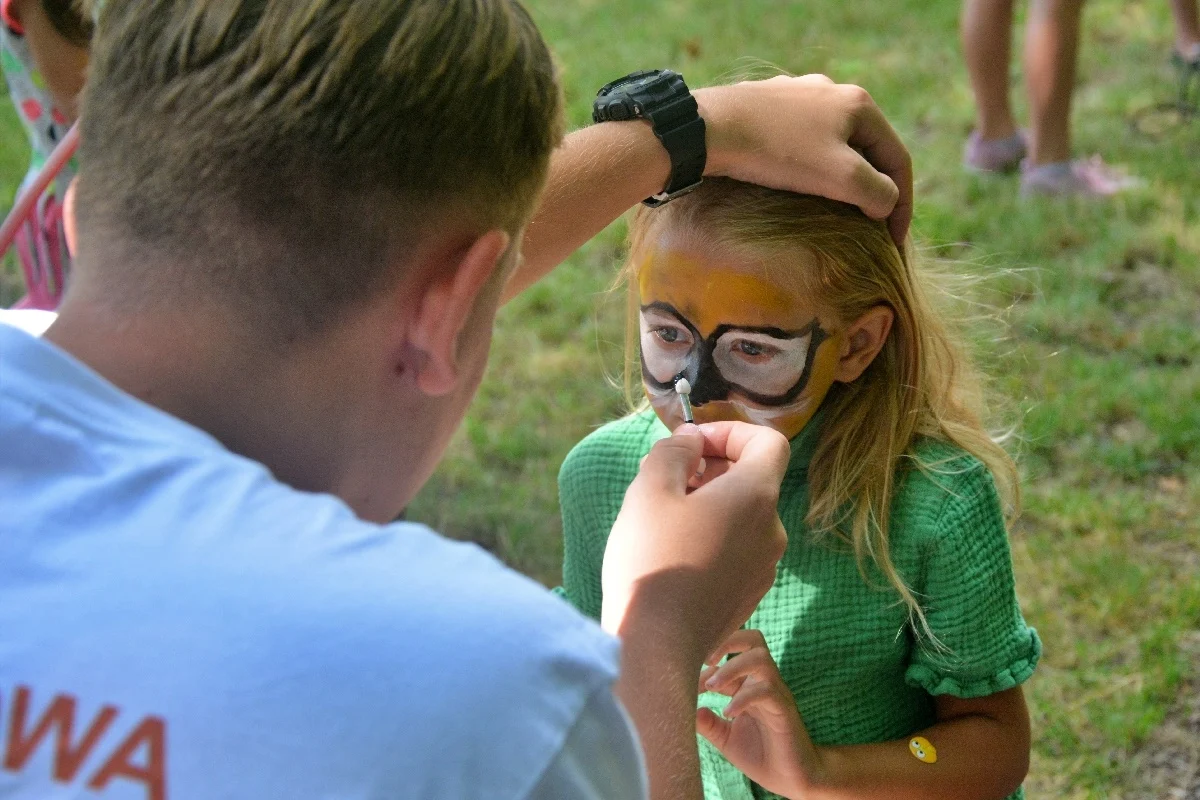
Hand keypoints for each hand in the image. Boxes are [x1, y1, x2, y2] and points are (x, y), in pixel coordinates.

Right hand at [601, 422, 788, 662]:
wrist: (656, 645)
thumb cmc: (651, 559)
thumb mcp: (650, 488)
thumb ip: (674, 451)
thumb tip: (692, 441)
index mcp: (757, 496)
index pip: (768, 442)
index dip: (730, 432)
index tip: (691, 445)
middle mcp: (772, 531)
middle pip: (751, 480)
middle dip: (708, 469)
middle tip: (660, 478)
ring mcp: (764, 567)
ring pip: (740, 517)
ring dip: (706, 505)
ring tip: (659, 518)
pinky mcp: (748, 594)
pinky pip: (735, 550)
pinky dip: (710, 538)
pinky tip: (671, 554)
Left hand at [695, 75, 912, 246]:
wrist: (709, 129)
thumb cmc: (778, 153)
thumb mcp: (841, 177)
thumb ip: (878, 193)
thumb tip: (887, 204)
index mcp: (860, 104)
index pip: (898, 159)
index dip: (903, 204)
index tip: (895, 241)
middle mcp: (832, 91)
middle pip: (867, 150)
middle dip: (872, 189)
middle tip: (869, 225)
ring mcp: (797, 96)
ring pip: (832, 145)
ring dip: (840, 178)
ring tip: (835, 209)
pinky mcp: (766, 106)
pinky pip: (800, 141)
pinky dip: (808, 167)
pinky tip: (795, 185)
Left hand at [697, 630, 826, 798]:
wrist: (792, 780)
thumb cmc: (760, 754)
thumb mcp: (725, 738)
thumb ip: (706, 723)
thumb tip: (686, 708)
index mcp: (748, 683)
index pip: (729, 653)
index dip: (704, 663)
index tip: (684, 681)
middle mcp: (762, 682)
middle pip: (752, 639)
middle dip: (727, 641)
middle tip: (705, 660)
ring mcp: (776, 693)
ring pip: (760, 658)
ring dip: (732, 667)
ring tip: (713, 687)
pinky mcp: (785, 710)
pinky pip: (767, 690)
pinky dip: (744, 697)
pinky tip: (728, 713)